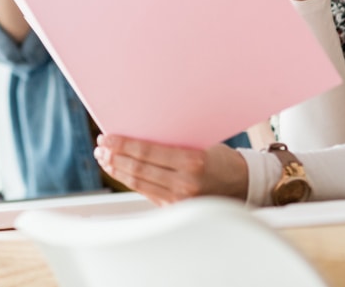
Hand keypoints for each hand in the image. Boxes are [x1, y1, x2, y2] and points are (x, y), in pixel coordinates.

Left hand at [93, 135, 248, 205]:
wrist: (243, 184)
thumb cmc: (222, 160)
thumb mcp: (201, 145)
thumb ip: (173, 145)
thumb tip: (138, 137)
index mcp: (193, 162)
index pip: (148, 152)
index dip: (123, 145)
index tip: (107, 137)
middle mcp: (185, 183)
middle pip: (139, 169)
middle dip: (115, 157)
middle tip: (101, 147)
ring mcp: (180, 200)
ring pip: (139, 183)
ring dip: (118, 170)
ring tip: (104, 159)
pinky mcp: (175, 209)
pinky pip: (147, 192)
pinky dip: (131, 181)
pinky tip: (121, 172)